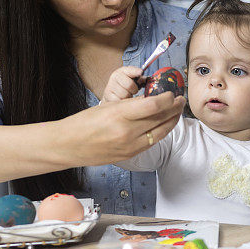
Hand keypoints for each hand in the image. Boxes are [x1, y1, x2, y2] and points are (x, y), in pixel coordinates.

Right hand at [57, 91, 184, 165]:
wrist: (68, 146)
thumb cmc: (83, 123)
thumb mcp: (107, 106)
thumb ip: (131, 104)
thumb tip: (152, 99)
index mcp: (119, 115)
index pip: (153, 105)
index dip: (167, 99)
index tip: (172, 93)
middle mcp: (127, 132)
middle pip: (160, 118)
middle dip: (174, 108)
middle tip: (181, 100)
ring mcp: (129, 146)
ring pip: (160, 132)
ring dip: (172, 121)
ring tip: (177, 111)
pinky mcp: (130, 155)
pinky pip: (152, 142)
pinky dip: (161, 132)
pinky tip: (165, 125)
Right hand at [101, 66, 147, 102]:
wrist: (111, 95)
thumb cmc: (125, 87)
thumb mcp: (133, 80)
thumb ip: (141, 79)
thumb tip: (149, 80)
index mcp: (122, 71)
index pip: (129, 70)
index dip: (135, 71)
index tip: (141, 72)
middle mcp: (114, 77)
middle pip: (130, 85)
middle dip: (134, 90)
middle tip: (132, 91)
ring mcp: (110, 86)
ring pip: (125, 94)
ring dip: (128, 97)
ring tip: (127, 95)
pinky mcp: (108, 96)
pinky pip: (120, 101)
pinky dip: (124, 102)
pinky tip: (123, 100)